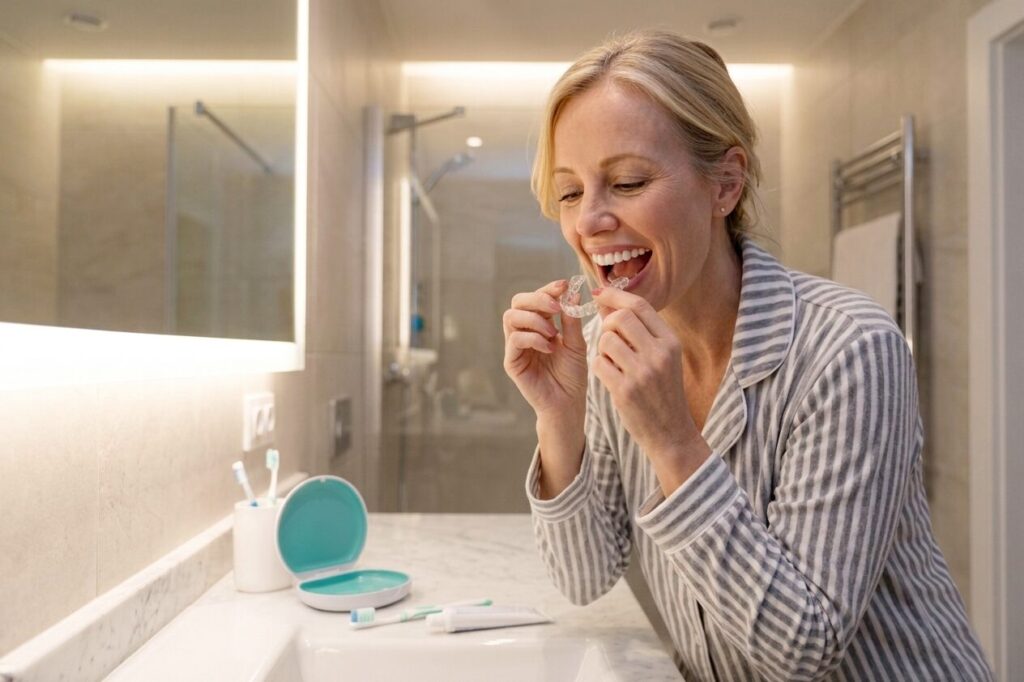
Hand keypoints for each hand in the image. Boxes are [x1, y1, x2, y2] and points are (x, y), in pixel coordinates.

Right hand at [502, 279, 588, 422]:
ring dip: (535, 319)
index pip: (536, 298)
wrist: (568, 403)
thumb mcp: (576, 344)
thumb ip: (572, 320)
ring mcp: (516, 346)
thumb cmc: (572, 375)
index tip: (564, 285)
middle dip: (537, 299)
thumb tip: (573, 293)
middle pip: (518, 302)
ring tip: (553, 333)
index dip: (548, 289)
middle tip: (557, 308)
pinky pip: (514, 339)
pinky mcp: (512, 361)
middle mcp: (524, 332)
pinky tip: (549, 348)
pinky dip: (533, 338)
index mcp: (540, 324)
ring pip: (511, 317)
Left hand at [591, 287, 707, 474]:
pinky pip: (599, 363)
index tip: (599, 293)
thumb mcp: (661, 357)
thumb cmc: (662, 391)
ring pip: (606, 339)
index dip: (615, 296)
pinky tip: (609, 375)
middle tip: (608, 337)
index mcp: (670, 342)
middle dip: (607, 323)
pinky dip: (599, 366)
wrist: (671, 432)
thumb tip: (607, 304)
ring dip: (602, 347)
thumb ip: (639, 331)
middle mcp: (659, 354)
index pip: (639, 305)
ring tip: (612, 360)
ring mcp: (642, 372)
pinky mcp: (625, 390)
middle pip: (620, 318)